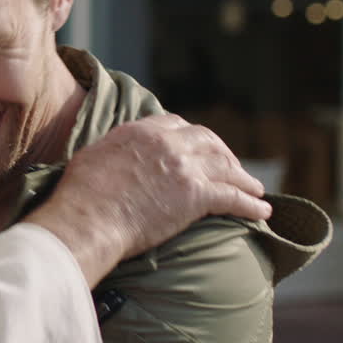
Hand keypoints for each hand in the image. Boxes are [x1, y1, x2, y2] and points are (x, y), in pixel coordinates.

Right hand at [26, 113, 271, 286]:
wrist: (88, 219)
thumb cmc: (80, 196)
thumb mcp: (92, 157)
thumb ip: (113, 151)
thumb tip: (114, 159)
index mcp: (140, 131)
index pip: (176, 124)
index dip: (193, 137)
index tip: (200, 148)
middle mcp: (166, 142)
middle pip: (208, 140)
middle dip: (224, 154)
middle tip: (233, 169)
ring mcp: (184, 167)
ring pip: (226, 167)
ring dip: (244, 178)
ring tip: (255, 190)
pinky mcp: (196, 195)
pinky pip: (233, 197)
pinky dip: (251, 204)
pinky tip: (262, 212)